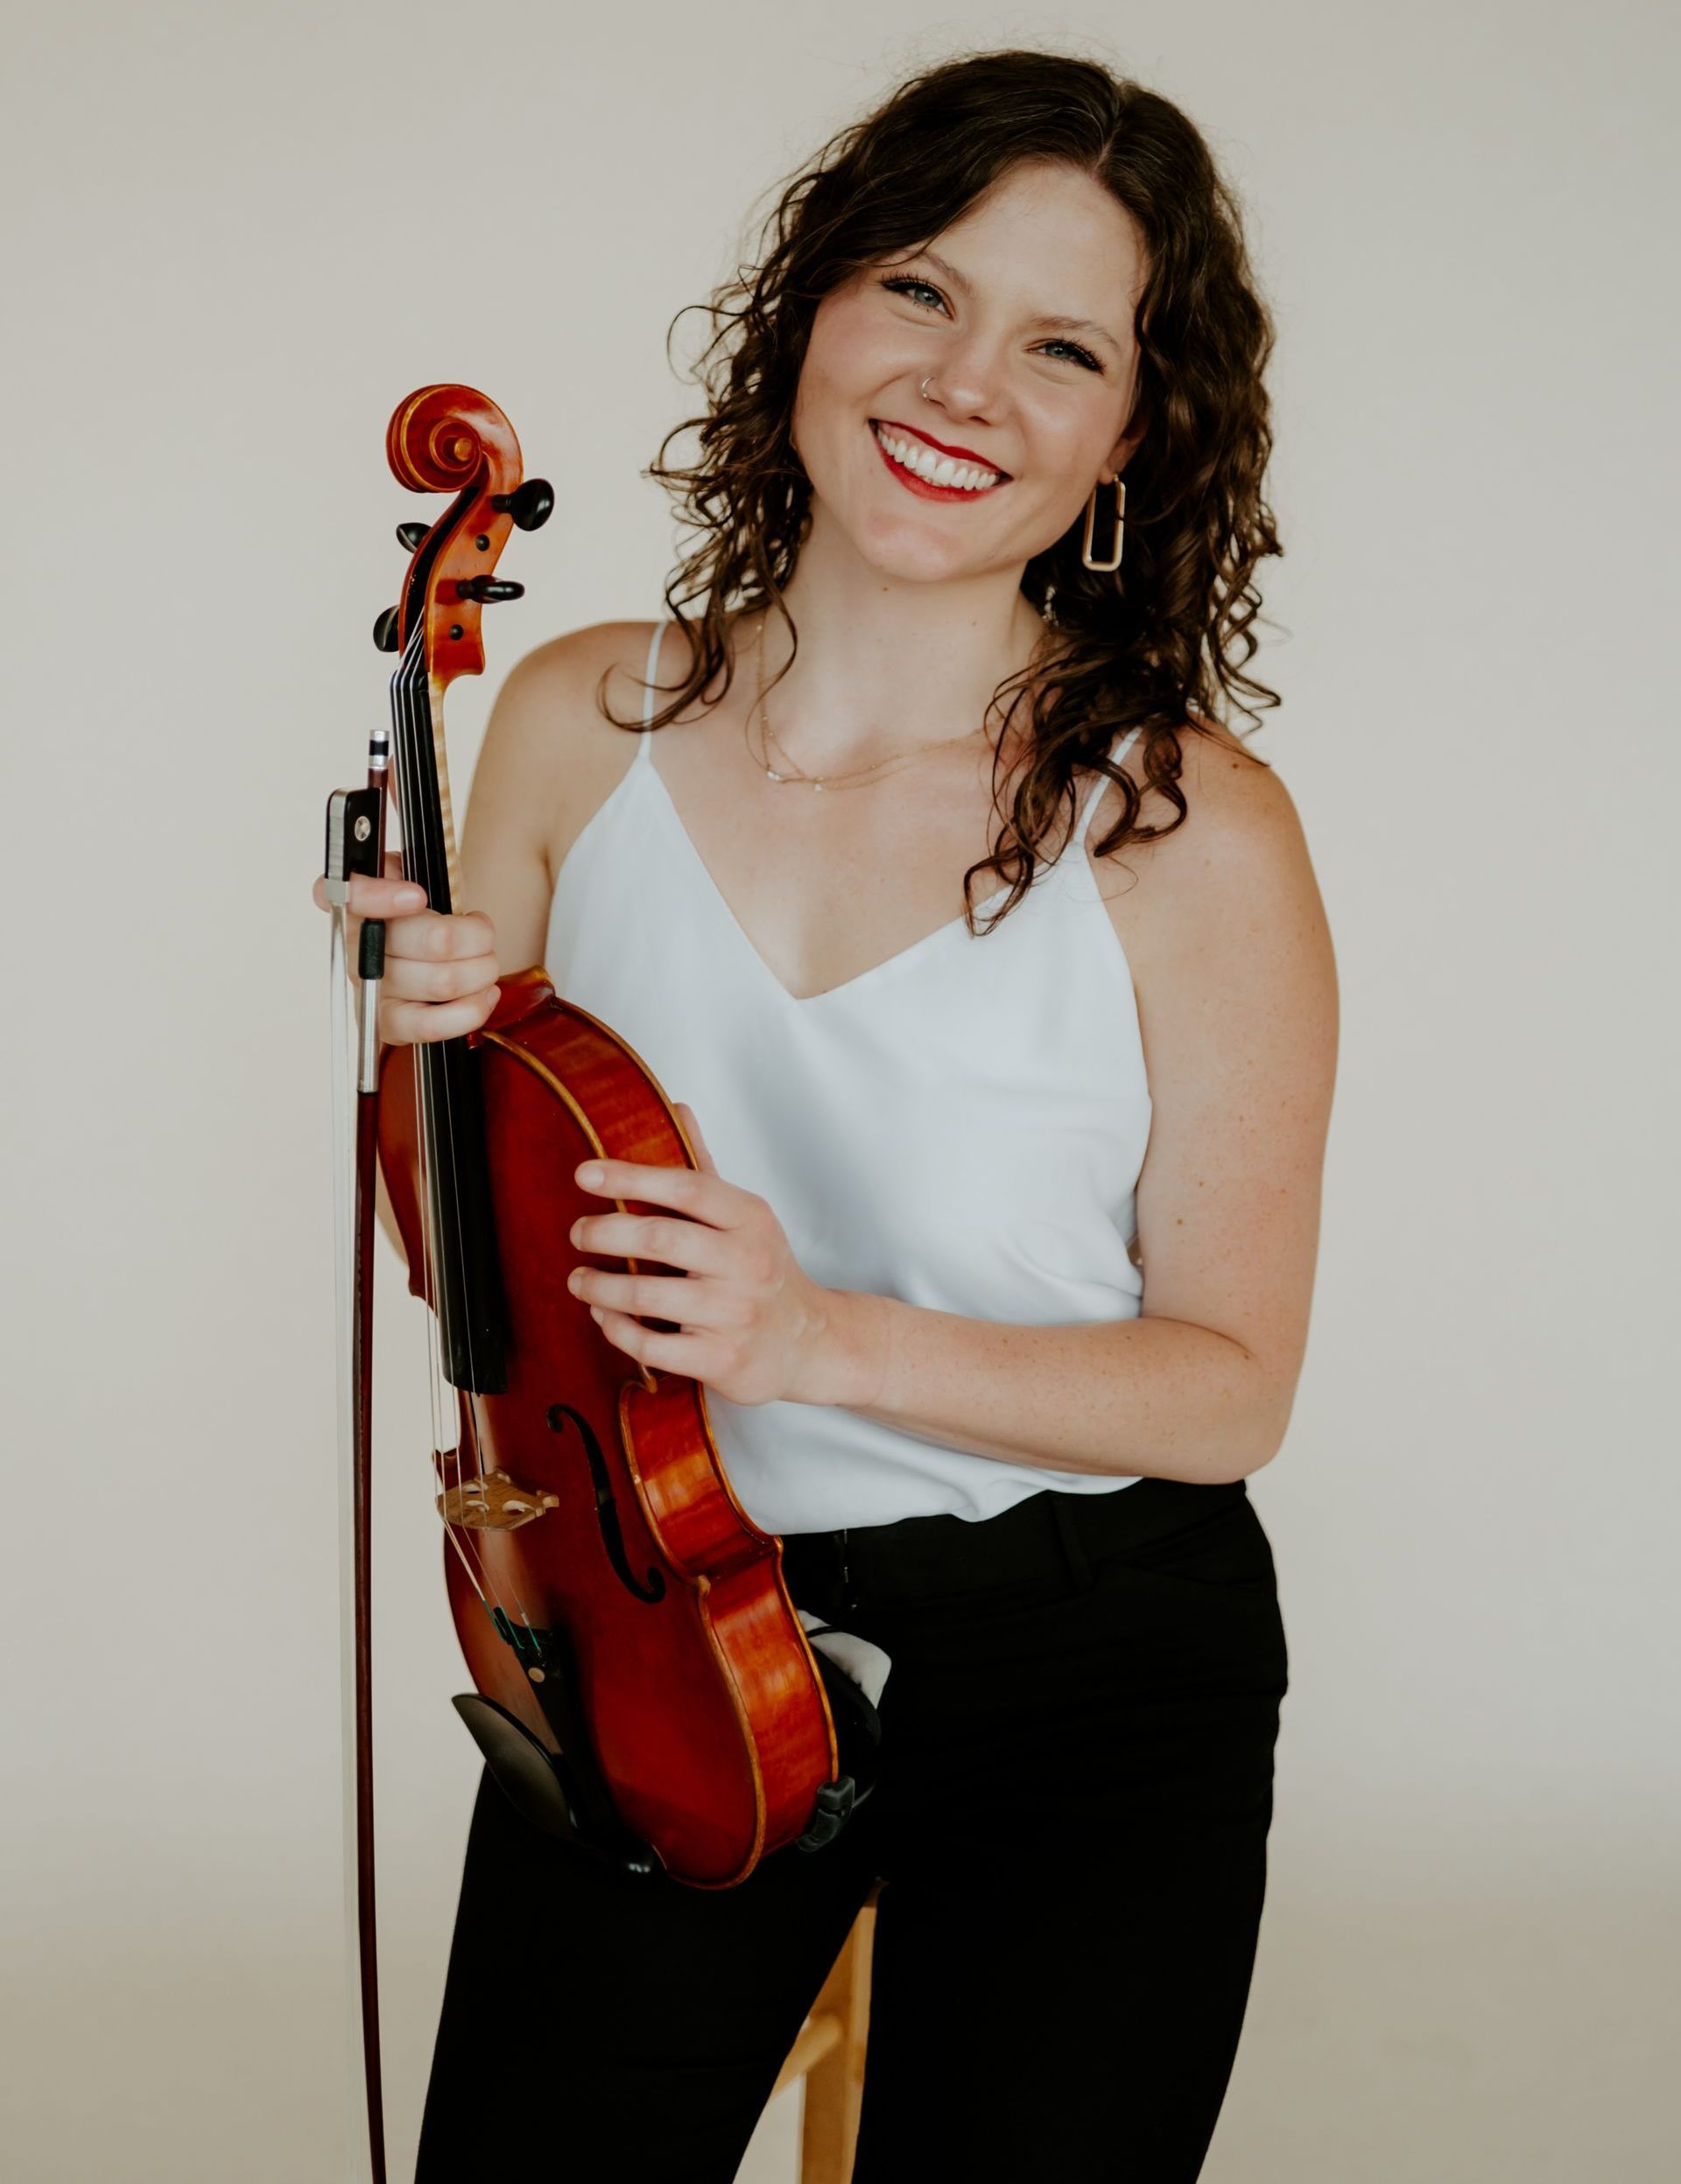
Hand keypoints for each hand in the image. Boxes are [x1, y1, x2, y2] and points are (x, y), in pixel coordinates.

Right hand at [312, 850, 499, 1044]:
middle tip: (483, 933)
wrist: (431, 952)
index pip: (345, 894)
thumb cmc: (427, 911)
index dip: (380, 897)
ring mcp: (370, 987)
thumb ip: (417, 868)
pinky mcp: (389, 1024)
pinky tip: (485, 992)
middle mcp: (354, 946)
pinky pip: (431, 1025)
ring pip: (443, 981)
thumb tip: (416, 884)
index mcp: (356, 901)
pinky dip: (472, 1008)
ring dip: (482, 969)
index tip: (419, 897)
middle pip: (429, 941)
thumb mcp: (422, 872)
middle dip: (475, 936)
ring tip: (486, 960)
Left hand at [567, 1103, 841, 1406]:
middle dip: (605, 1233)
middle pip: (661, 1237)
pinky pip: (652, 1345)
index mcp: (750, 1219)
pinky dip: (617, 1329)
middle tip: (578, 1232)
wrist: (808, 1342)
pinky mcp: (720, 1359)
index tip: (585, 1174)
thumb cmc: (763, 1271)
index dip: (631, 1176)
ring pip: (648, 1295)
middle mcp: (746, 1264)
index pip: (687, 1187)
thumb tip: (676, 1110)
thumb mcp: (744, 1217)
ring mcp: (734, 1314)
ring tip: (578, 1279)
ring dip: (600, 1287)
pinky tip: (603, 1316)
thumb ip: (704, 1168)